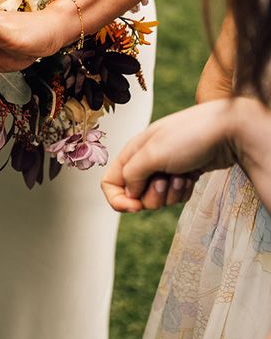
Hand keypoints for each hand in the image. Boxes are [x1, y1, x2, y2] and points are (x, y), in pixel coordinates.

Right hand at [101, 99, 236, 212]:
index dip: (118, 199)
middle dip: (152, 195)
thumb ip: (132, 175)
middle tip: (165, 180)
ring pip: (157, 198)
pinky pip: (175, 196)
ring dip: (171, 193)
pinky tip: (192, 175)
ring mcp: (165, 168)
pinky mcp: (183, 175)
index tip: (135, 207)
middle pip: (135, 194)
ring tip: (182, 174)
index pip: (110, 182)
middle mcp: (145, 161)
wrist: (228, 131)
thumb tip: (129, 192)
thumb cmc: (189, 136)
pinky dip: (184, 191)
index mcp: (132, 152)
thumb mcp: (152, 154)